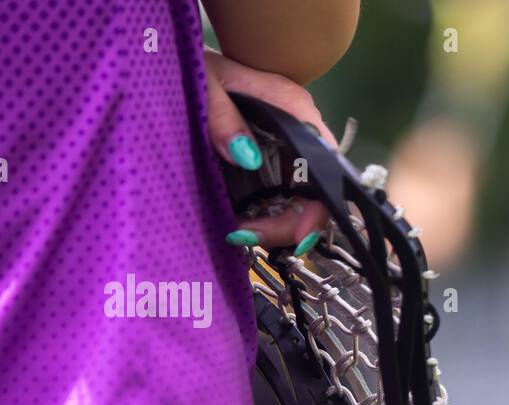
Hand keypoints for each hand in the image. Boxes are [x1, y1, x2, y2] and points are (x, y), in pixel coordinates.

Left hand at [205, 49, 334, 252]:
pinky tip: (240, 224)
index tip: (295, 236)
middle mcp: (300, 133)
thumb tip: (246, 157)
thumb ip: (223, 117)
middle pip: (317, 193)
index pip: (327, 164)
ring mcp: (288, 152)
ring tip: (238, 233)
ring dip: (274, 226)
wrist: (182, 65)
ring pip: (301, 202)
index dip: (318, 206)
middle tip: (247, 236)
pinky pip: (281, 200)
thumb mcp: (204, 84)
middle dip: (289, 224)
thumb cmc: (196, 67)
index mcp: (294, 109)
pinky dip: (264, 219)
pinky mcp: (271, 165)